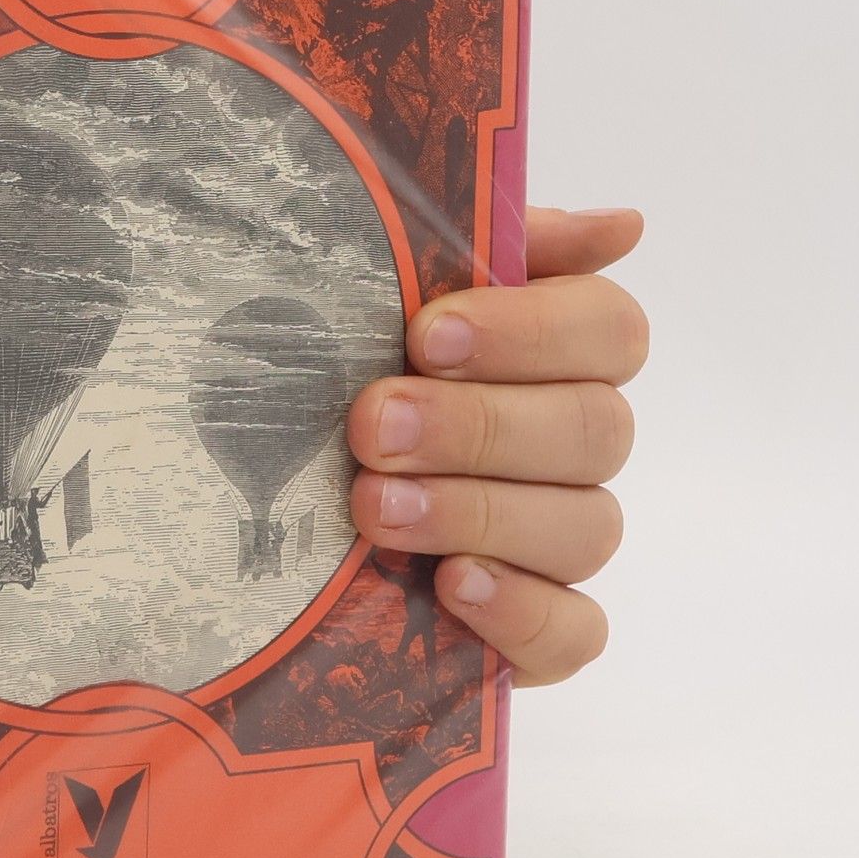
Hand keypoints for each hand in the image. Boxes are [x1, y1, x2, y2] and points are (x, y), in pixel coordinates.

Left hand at [347, 207, 646, 685]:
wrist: (236, 512)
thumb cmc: (321, 381)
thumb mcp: (374, 295)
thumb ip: (483, 247)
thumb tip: (622, 225)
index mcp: (552, 355)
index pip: (611, 329)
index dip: (532, 330)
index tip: (425, 335)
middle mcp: (569, 447)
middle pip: (598, 430)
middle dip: (479, 425)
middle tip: (373, 425)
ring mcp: (556, 543)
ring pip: (587, 528)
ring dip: (479, 511)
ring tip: (376, 507)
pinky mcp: (534, 632)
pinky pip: (575, 632)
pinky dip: (522, 610)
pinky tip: (453, 585)